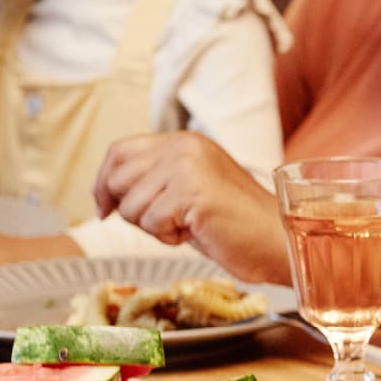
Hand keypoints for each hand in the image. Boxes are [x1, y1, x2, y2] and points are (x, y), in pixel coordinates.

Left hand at [92, 132, 286, 281]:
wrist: (276, 238)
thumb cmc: (235, 223)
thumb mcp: (188, 188)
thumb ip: (155, 180)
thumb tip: (105, 193)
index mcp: (184, 141)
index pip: (120, 151)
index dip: (104, 182)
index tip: (105, 208)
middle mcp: (184, 146)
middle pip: (118, 176)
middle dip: (130, 209)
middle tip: (165, 222)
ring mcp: (187, 166)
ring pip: (131, 205)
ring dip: (153, 226)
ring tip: (188, 224)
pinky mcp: (191, 191)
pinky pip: (151, 222)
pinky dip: (168, 236)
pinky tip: (196, 230)